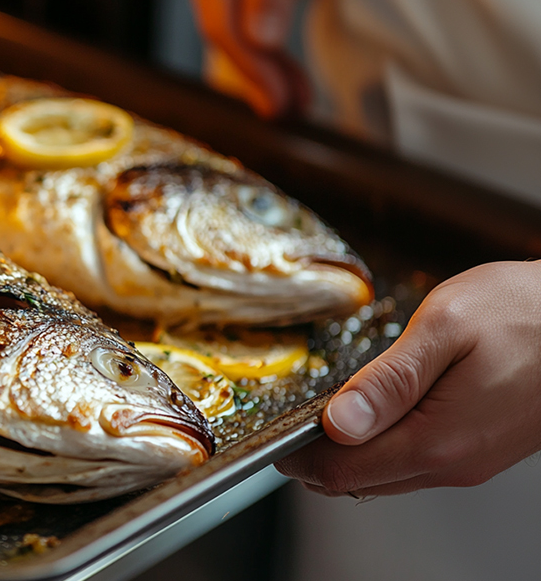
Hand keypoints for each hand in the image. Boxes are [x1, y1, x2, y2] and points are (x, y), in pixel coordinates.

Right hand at [171, 0, 346, 117]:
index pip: (220, 21)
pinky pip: (248, 25)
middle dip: (257, 74)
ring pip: (235, 35)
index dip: (250, 64)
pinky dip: (269, 52)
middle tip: (287, 109)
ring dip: (264, 70)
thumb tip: (261, 38)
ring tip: (294, 101)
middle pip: (224, 33)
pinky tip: (286, 77)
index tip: (277, 96)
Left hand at [277, 261, 540, 495]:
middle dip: (318, 456)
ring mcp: (469, 461)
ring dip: (348, 452)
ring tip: (326, 410)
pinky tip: (372, 411)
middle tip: (293, 418)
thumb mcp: (444, 328)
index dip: (300, 455)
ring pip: (386, 476)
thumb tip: (339, 422)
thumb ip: (387, 380)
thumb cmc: (522, 312)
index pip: (343, 472)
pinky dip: (381, 445)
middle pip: (359, 481)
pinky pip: (414, 461)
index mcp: (438, 439)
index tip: (277, 430)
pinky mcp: (480, 449)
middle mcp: (454, 463)